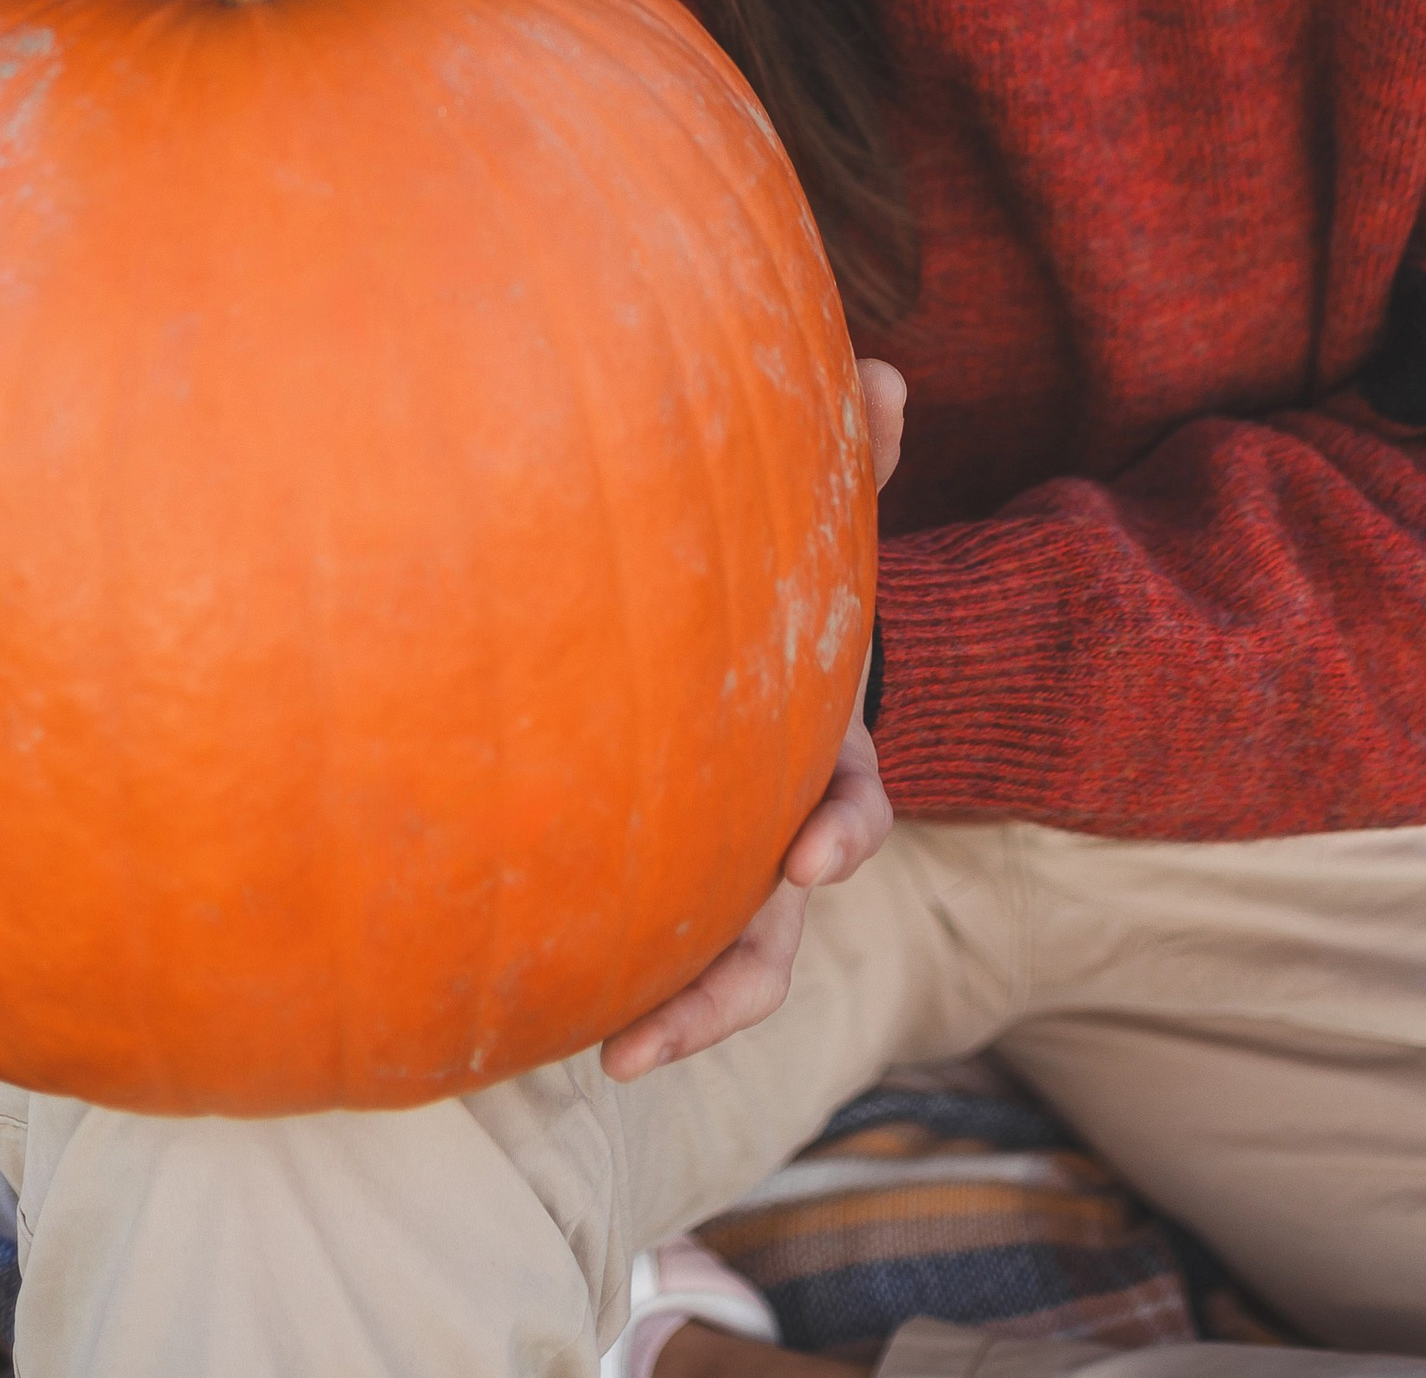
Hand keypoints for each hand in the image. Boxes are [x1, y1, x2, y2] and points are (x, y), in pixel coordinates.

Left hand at [600, 359, 905, 1083]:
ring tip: (614, 1054)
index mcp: (823, 748)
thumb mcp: (813, 524)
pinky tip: (543, 1009)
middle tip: (671, 1026)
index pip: (852, 802)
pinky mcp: (661, 874)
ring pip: (721, 963)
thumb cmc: (776, 579)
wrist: (739, 630)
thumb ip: (847, 458)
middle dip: (734, 981)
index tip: (817, 859)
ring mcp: (727, 866)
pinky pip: (647, 942)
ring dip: (679, 1013)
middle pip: (779, 927)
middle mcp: (783, 829)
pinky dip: (616, 978)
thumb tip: (882, 372)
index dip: (844, 831)